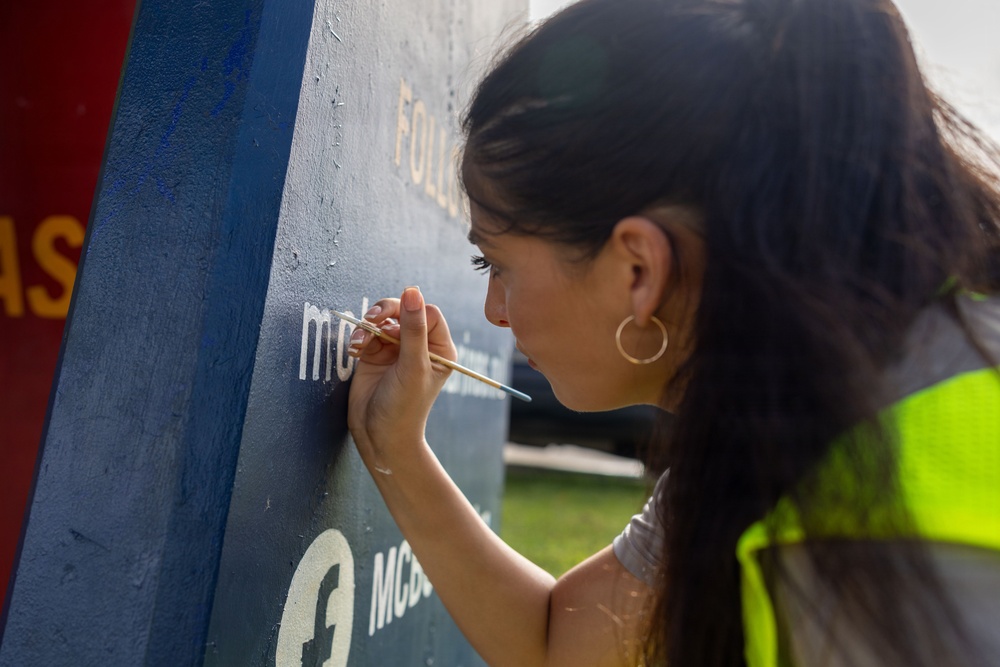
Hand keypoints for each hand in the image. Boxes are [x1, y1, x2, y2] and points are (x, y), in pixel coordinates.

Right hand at [346, 287, 456, 471]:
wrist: (379, 436)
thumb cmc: (405, 407)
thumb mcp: (412, 366)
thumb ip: (412, 329)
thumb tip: (413, 290)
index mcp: (440, 349)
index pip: (428, 313)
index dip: (410, 313)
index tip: (394, 329)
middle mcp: (419, 346)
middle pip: (404, 310)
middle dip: (386, 312)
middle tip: (371, 321)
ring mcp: (396, 350)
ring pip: (383, 320)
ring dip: (368, 326)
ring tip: (359, 342)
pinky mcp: (375, 355)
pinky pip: (367, 334)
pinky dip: (359, 338)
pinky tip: (355, 351)